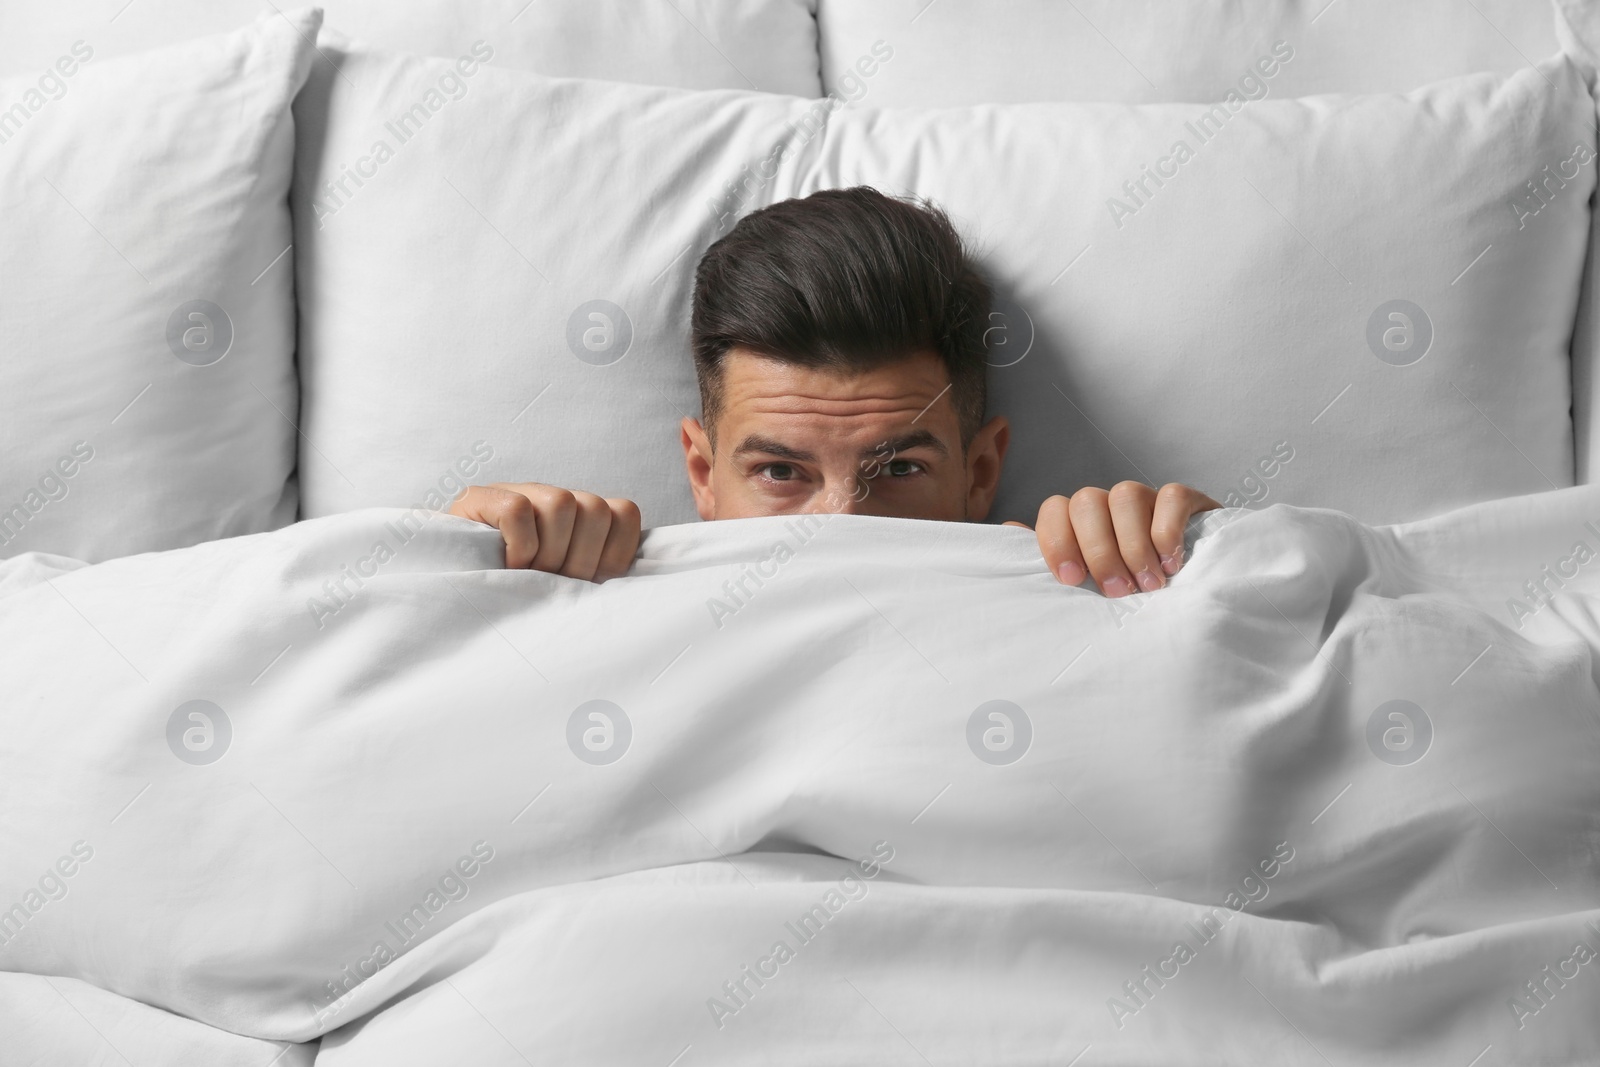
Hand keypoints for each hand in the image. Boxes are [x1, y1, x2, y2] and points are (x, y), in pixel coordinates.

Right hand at [449, 483, 641, 580]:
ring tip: (529, 574)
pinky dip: (519, 546)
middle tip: (553, 582)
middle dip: (579, 559)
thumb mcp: (570, 588)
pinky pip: (519, 510)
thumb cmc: (520, 596)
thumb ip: (603, 577)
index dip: (613, 554)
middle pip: (596, 510)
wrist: (449, 587)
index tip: (588, 582)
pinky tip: (508, 565)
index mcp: (582, 517)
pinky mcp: (482, 497)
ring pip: (562, 504)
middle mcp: (555, 497)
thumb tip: (642, 590)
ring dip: (548, 552)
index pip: (624, 513)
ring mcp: (519, 492)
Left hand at [1005, 482, 1219, 596]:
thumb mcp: (1086, 587)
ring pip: (1126, 495)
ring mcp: (1146, 499)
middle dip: (1099, 550)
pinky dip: (1167, 531)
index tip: (1073, 580)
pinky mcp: (1186, 500)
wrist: (1192, 596)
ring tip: (1148, 584)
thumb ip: (1050, 563)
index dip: (1058, 541)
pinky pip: (1170, 496)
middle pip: (1086, 501)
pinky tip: (1172, 563)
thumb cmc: (1128, 594)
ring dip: (1133, 545)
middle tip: (1117, 592)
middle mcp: (1108, 506)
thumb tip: (1008, 532)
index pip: (1053, 510)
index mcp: (1078, 524)